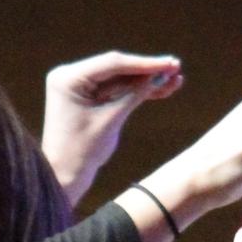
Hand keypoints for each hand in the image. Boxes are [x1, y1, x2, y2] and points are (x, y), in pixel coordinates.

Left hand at [41, 52, 184, 206]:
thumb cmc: (82, 151)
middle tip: (176, 67)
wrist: (65, 177)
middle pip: (117, 69)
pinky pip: (115, 90)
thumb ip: (136, 94)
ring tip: (176, 80)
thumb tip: (163, 75)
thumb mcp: (112, 119)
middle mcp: (71, 76)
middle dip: (147, 71)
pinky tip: (161, 90)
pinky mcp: (87, 97)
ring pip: (120, 80)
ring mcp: (79, 86)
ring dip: (146, 82)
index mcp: (68, 78)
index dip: (144, 64)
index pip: (112, 64)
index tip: (170, 63)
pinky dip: (136, 92)